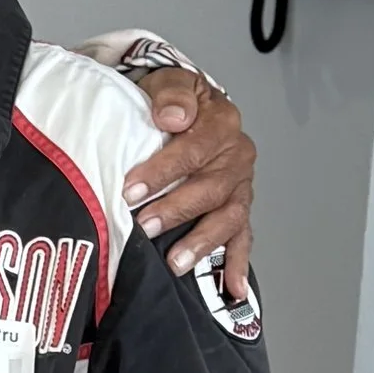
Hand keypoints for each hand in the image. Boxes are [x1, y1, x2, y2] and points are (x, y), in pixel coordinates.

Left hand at [119, 71, 255, 298]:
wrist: (182, 110)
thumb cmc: (171, 102)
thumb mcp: (167, 83)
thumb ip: (171, 95)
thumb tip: (173, 116)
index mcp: (221, 123)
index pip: (194, 149)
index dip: (163, 170)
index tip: (132, 188)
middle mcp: (237, 156)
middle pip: (211, 188)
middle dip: (176, 209)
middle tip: (146, 226)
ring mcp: (239, 186)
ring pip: (227, 217)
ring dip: (202, 241)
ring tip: (176, 262)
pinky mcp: (236, 208)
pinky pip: (241, 238)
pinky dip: (236, 264)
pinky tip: (232, 289)